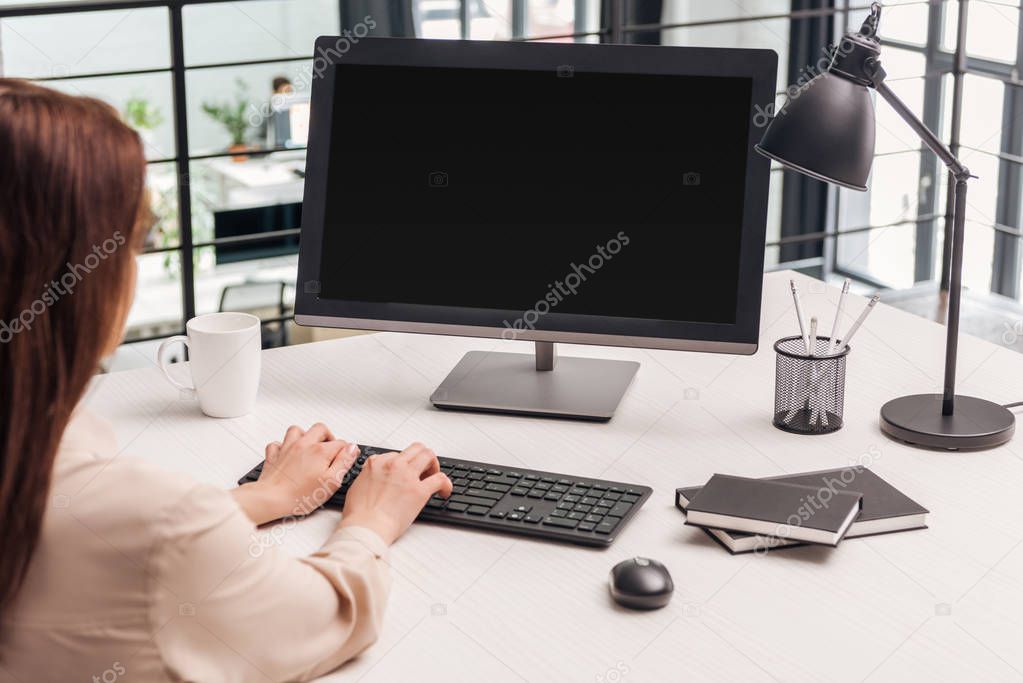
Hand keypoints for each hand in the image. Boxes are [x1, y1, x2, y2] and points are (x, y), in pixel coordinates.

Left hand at [232, 423, 358, 524]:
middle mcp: (303, 445)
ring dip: (305, 435)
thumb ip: (344, 462)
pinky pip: (277, 444)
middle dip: (328, 436)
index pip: (340, 443)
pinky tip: (288, 452)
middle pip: (320, 429)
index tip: (348, 457)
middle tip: (331, 448)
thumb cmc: (300, 495)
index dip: (347, 450)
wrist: (271, 499)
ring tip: (310, 446)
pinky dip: (283, 445)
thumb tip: (352, 449)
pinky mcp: (274, 456)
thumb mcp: (331, 482)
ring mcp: (287, 448)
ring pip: (297, 430)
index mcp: (319, 451)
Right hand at [339, 442, 452, 544]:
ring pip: (429, 456)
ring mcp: (407, 475)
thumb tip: (376, 479)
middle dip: (422, 458)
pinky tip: (444, 491)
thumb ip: (369, 477)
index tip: (407, 473)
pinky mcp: (420, 490)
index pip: (397, 454)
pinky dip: (446, 484)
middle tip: (425, 470)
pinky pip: (440, 479)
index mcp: (377, 463)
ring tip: (433, 477)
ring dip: (434, 465)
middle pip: (416, 448)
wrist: (366, 528)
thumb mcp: (357, 486)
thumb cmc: (359, 514)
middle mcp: (393, 464)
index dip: (404, 464)